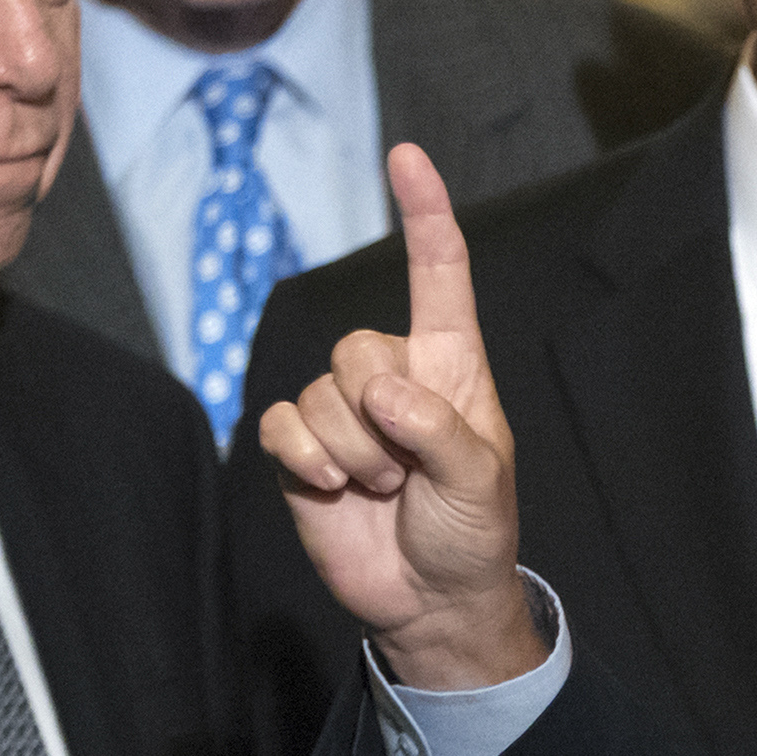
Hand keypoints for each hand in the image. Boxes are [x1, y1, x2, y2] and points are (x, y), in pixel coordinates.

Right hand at [256, 144, 538, 689]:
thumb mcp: (479, 479)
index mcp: (451, 365)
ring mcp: (343, 412)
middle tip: (407, 469)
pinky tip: (330, 487)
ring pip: (316, 391)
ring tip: (382, 488)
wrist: (430, 599)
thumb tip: (383, 391)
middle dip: (376, 414)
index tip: (408, 156)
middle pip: (355, 345)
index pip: (438, 274)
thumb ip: (439, 429)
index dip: (424, 214)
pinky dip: (302, 456)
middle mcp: (394, 376)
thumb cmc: (472, 530)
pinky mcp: (301, 448)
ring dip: (348, 450)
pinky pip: (277, 421)